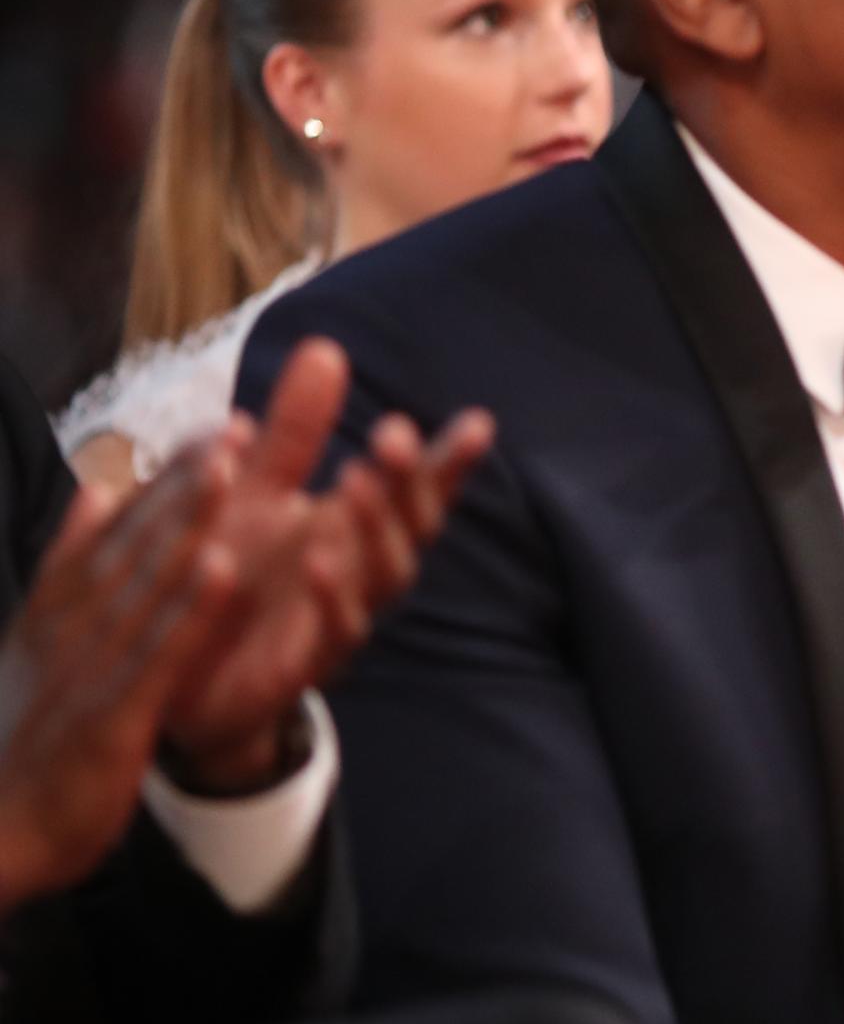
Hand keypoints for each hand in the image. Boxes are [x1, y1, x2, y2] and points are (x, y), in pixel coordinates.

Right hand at [0, 440, 241, 915]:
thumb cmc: (25, 742)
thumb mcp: (42, 643)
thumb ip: (71, 569)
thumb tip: (98, 492)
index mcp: (58, 614)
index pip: (115, 534)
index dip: (165, 480)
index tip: (214, 429)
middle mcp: (72, 631)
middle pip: (133, 544)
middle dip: (184, 483)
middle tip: (235, 426)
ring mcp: (90, 669)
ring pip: (146, 584)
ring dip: (187, 523)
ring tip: (229, 468)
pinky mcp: (111, 716)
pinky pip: (157, 655)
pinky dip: (188, 611)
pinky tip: (223, 570)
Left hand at [156, 339, 492, 792]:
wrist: (185, 675)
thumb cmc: (230, 574)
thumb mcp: (253, 489)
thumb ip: (293, 430)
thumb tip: (327, 349)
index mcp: (354, 525)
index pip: (416, 488)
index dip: (449, 461)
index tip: (479, 423)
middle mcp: (362, 569)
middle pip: (411, 526)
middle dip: (411, 483)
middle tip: (397, 435)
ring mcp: (342, 616)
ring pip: (383, 574)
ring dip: (376, 528)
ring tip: (358, 481)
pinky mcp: (307, 661)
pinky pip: (334, 629)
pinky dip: (331, 593)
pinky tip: (318, 555)